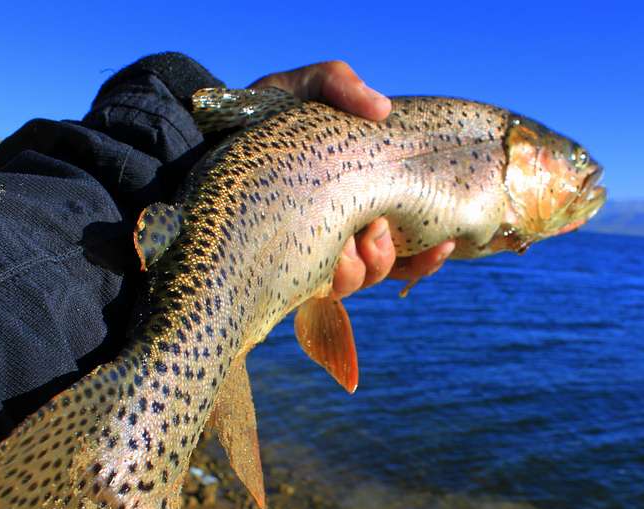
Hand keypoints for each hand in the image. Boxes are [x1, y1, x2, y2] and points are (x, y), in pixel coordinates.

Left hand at [249, 61, 454, 297]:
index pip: (404, 232)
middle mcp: (339, 230)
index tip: (446, 239)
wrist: (197, 144)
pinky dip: (342, 278)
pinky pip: (328, 290)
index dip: (429, 249)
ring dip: (368, 264)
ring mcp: (313, 252)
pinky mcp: (286, 269)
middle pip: (387, 263)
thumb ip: (337, 83)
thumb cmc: (257, 120)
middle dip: (390, 253)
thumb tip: (380, 109)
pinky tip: (338, 261)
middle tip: (373, 227)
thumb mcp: (299, 91)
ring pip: (361, 279)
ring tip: (350, 240)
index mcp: (355, 196)